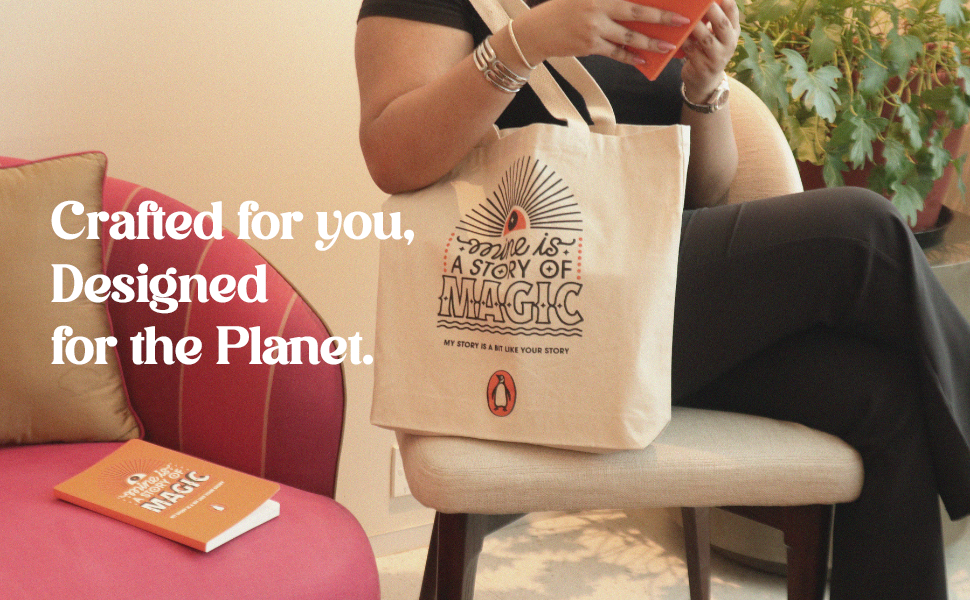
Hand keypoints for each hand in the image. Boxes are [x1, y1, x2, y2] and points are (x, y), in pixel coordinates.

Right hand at [515, 0, 692, 67]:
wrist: (536, 32)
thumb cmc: (562, 10)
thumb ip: (607, 0)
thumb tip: (634, 5)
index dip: (652, 1)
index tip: (675, 0)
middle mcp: (597, 7)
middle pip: (636, 12)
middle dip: (662, 18)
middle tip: (682, 21)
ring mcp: (593, 28)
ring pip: (629, 36)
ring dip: (651, 43)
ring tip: (669, 47)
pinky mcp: (590, 46)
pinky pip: (616, 52)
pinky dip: (630, 56)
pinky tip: (643, 59)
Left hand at [680, 0, 739, 101]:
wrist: (704, 82)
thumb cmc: (708, 51)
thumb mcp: (716, 35)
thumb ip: (712, 19)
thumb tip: (697, 2)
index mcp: (733, 32)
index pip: (733, 12)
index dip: (727, 1)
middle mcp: (729, 44)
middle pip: (722, 25)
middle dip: (712, 11)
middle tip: (704, 1)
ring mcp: (717, 58)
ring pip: (706, 39)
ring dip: (695, 26)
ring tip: (685, 16)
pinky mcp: (703, 68)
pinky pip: (690, 51)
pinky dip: (683, 41)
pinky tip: (674, 34)